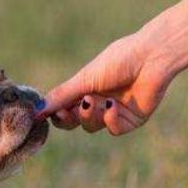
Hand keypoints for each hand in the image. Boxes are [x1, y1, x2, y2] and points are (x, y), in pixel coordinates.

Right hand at [40, 34, 173, 134]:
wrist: (151, 57)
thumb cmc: (118, 60)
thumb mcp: (84, 78)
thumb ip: (61, 95)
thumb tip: (36, 111)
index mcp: (85, 88)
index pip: (63, 108)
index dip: (56, 113)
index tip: (49, 112)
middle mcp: (98, 101)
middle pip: (74, 122)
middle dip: (69, 118)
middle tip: (67, 111)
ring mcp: (114, 112)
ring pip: (92, 126)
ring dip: (90, 115)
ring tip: (95, 100)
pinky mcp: (131, 120)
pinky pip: (113, 129)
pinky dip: (110, 120)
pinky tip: (112, 106)